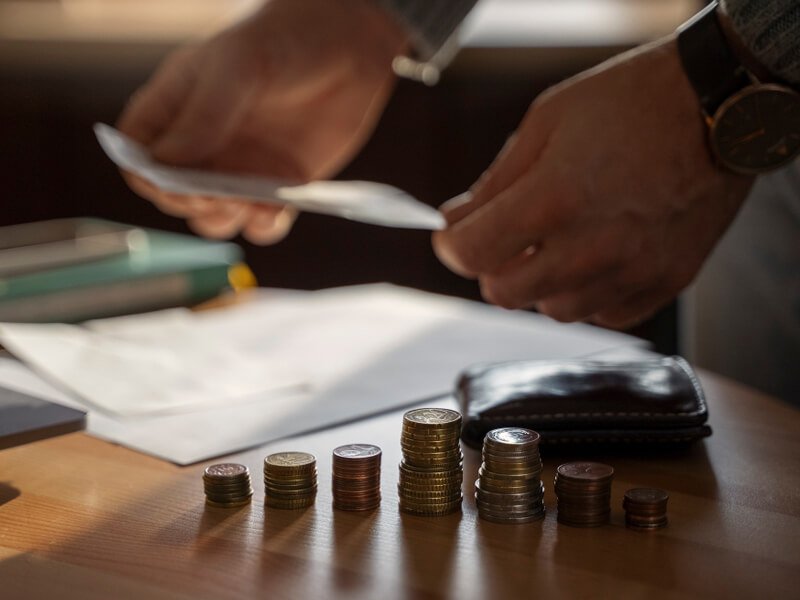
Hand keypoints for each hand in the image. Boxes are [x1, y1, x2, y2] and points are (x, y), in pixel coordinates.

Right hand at [118, 0, 406, 242]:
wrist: (348, 44)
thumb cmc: (284, 38)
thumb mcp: (238, 65)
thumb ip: (203, 114)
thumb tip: (166, 164)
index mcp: (177, 108)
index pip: (139, 153)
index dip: (145, 175)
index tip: (169, 181)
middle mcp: (205, 144)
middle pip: (173, 194)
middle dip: (186, 202)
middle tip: (211, 196)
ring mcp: (242, 167)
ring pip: (214, 216)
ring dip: (220, 220)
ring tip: (242, 204)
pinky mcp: (280, 185)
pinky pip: (262, 222)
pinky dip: (262, 225)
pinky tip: (273, 211)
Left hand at [433, 38, 753, 328]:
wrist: (720, 105)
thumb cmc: (631, 102)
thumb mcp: (547, 122)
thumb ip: (495, 182)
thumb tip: (455, 223)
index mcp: (554, 198)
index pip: (472, 254)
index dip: (452, 246)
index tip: (455, 235)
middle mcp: (593, 246)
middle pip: (505, 295)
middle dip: (493, 266)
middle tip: (507, 237)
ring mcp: (634, 270)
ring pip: (555, 310)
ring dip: (541, 283)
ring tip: (559, 240)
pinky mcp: (667, 282)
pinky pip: (605, 315)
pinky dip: (588, 294)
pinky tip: (595, 257)